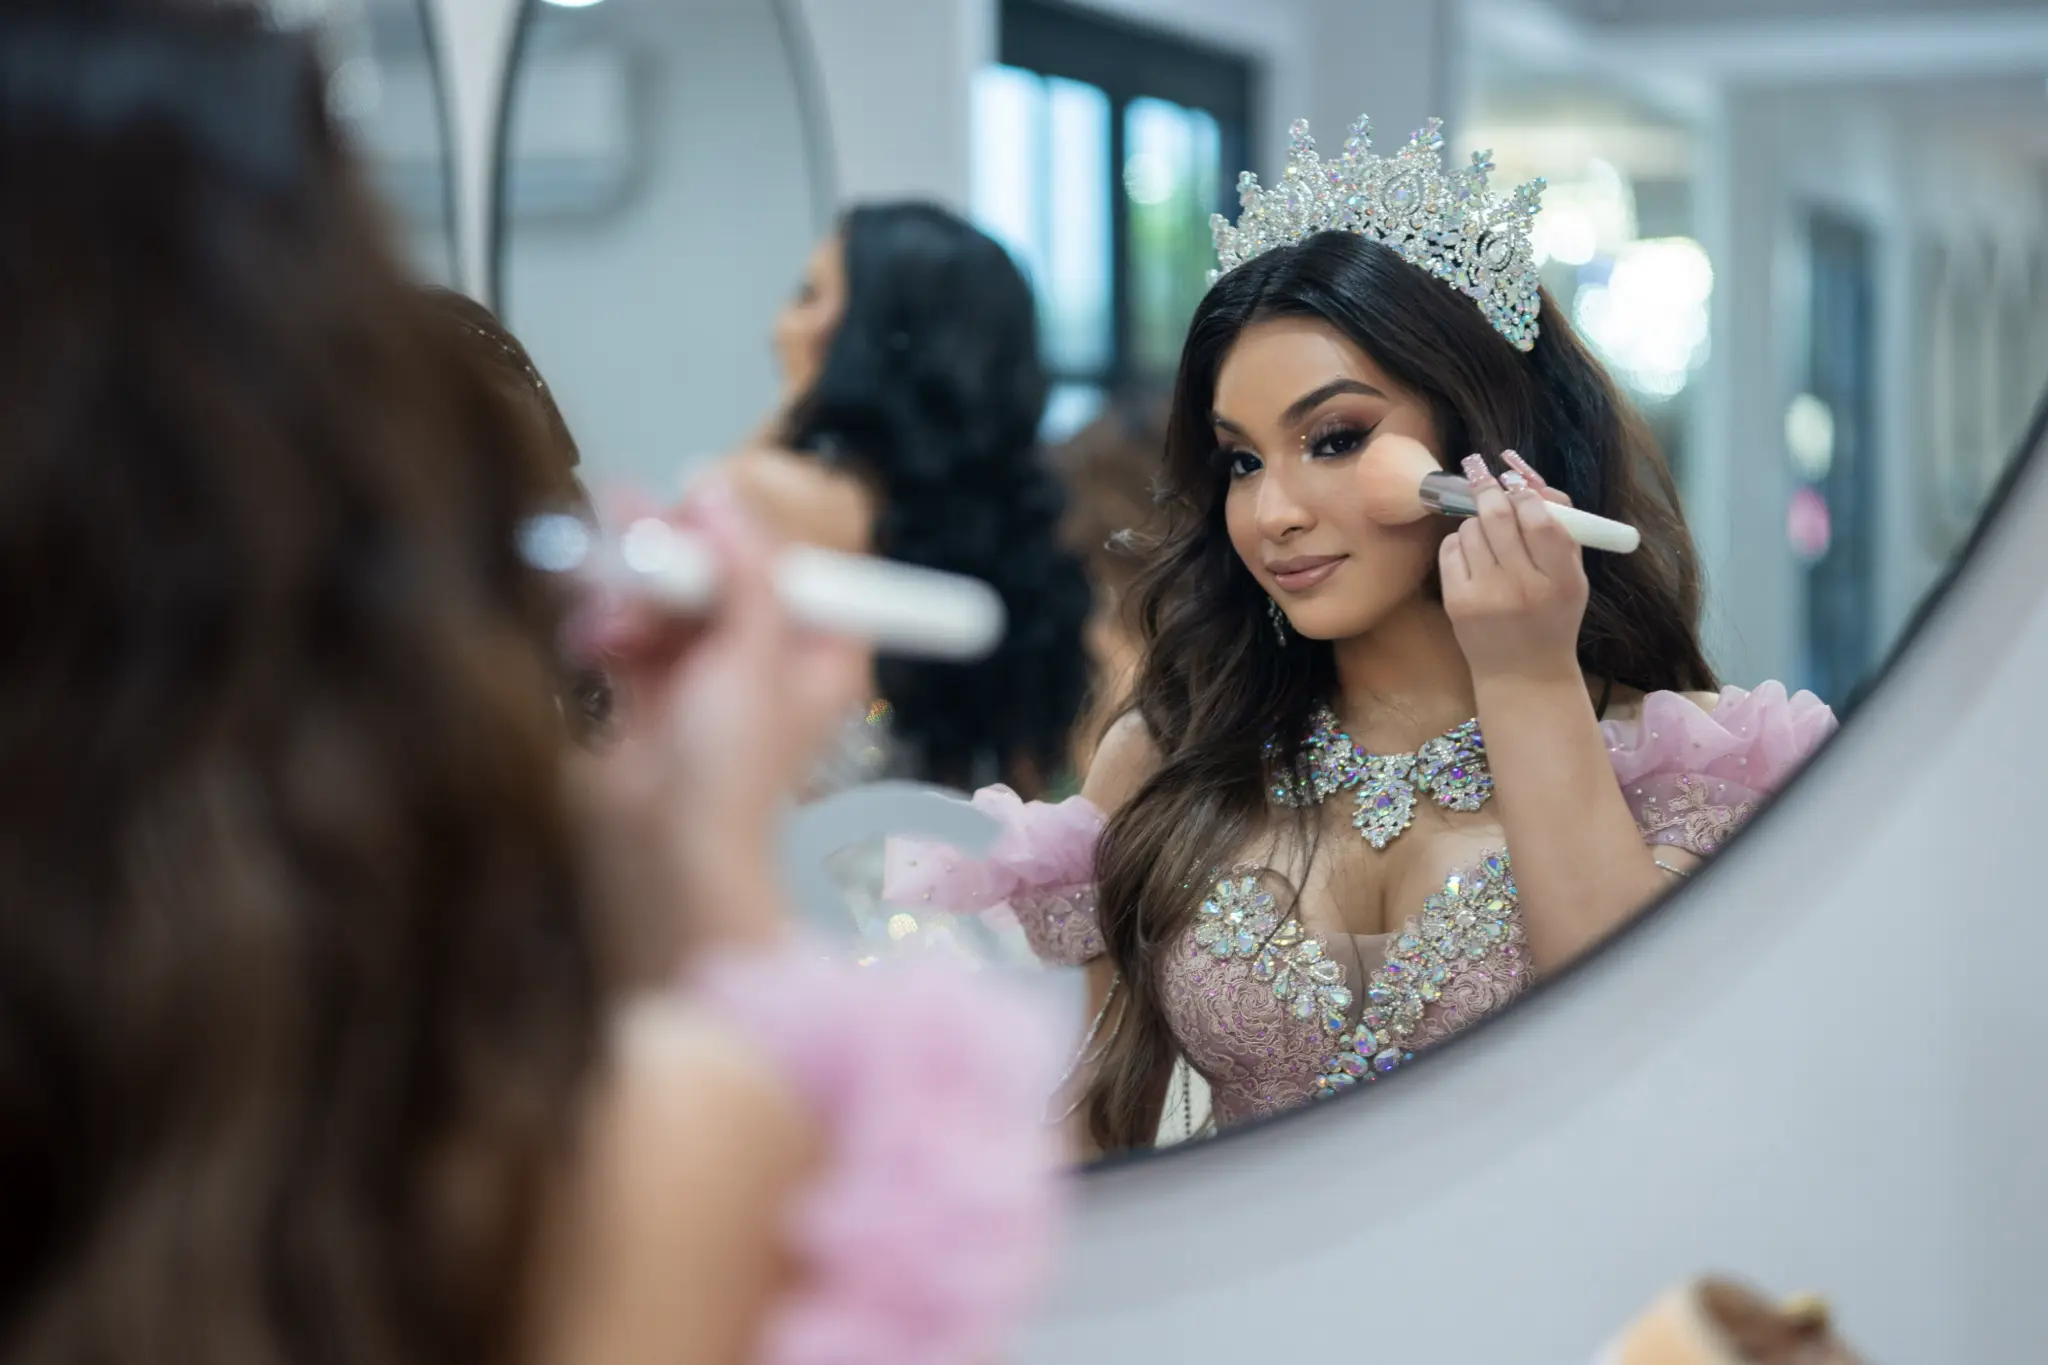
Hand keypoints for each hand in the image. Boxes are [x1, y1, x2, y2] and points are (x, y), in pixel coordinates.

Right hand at [573, 477, 871, 949]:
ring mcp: (707, 673)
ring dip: (633, 592)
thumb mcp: (753, 654)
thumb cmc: (730, 766)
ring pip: (670, 595)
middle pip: (727, 570)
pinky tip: (593, 637)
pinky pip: (630, 630)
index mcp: (818, 653)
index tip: (703, 502)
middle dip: (676, 550)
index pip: (798, 566)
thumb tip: (716, 492)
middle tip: (635, 523)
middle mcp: (767, 658)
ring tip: (608, 600)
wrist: (660, 853)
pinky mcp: (651, 691)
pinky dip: (609, 627)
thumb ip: (743, 570)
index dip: (751, 531)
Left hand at [1440, 450, 1586, 684]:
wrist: (1523, 676)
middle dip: (1491, 491)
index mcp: (1562, 580)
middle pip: (1499, 516)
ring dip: (1477, 521)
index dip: (1527, 496)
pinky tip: (1473, 555)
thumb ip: (1562, 530)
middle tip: (1488, 482)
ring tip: (1488, 534)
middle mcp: (1523, 587)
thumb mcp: (1573, 579)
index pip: (1541, 521)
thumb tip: (1530, 482)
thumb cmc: (1552, 619)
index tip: (1519, 488)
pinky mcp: (1457, 602)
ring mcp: (1486, 595)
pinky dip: (1460, 543)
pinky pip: (1451, 548)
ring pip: (1471, 528)